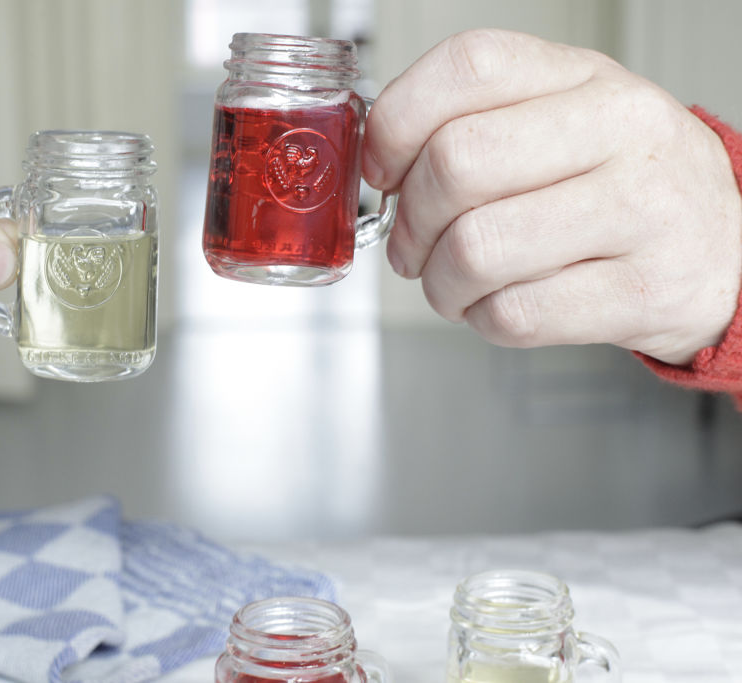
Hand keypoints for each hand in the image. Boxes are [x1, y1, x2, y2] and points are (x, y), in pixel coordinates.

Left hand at [364, 29, 741, 365]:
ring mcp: (643, 211)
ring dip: (439, 283)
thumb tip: (376, 158)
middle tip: (411, 246)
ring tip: (452, 282)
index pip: (467, 66)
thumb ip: (473, 120)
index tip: (383, 170)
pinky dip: (482, 319)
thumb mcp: (560, 120)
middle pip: (457, 163)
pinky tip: (496, 305)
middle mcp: (622, 129)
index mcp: (584, 76)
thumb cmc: (617, 182)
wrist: (721, 247)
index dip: (396, 123)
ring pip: (476, 249)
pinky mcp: (645, 292)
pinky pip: (515, 313)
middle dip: (410, 222)